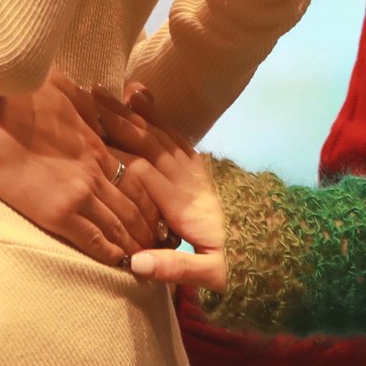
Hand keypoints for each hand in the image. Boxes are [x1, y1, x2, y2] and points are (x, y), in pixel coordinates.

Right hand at [0, 69, 162, 266]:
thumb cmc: (15, 100)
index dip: (151, 193)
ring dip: (137, 241)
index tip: (160, 206)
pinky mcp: (60, 214)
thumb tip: (91, 94)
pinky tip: (122, 263)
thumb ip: (82, 100)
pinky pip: (94, 239)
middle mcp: (95, 171)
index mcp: (96, 144)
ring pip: (120, 224)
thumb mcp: (60, 89)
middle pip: (135, 203)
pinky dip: (111, 253)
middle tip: (165, 237)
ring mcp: (80, 194)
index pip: (135, 175)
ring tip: (150, 254)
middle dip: (152, 222)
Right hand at [98, 97, 229, 291]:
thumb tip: (135, 262)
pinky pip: (179, 138)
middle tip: (95, 97)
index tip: (87, 138)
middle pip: (151, 145)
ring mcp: (199, 171)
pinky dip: (161, 119)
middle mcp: (190, 182)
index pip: (144, 174)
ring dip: (139, 113)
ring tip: (118, 91)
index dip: (115, 156)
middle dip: (122, 120)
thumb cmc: (242, 261)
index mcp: (185, 207)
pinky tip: (150, 104)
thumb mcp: (213, 274)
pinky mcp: (205, 168)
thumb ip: (174, 267)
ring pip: (164, 136)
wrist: (277, 244)